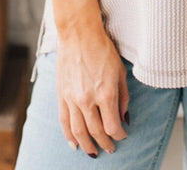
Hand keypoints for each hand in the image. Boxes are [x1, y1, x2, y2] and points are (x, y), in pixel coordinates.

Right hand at [56, 28, 129, 156]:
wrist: (79, 35)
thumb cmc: (103, 49)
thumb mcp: (120, 72)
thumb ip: (123, 97)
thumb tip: (124, 118)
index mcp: (105, 93)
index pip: (112, 126)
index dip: (119, 135)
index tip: (122, 135)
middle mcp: (88, 99)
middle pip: (96, 132)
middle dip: (105, 143)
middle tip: (110, 148)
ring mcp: (72, 99)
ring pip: (79, 131)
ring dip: (87, 145)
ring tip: (93, 152)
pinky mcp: (61, 95)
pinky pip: (64, 121)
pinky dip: (69, 136)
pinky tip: (74, 144)